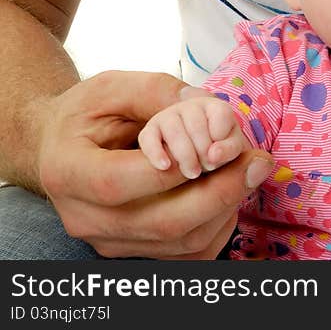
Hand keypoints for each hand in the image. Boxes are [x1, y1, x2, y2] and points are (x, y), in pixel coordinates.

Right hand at [37, 70, 273, 258]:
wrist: (61, 147)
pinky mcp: (132, 252)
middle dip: (220, 193)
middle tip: (257, 162)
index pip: (119, 184)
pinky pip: (187, 254)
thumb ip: (155, 91)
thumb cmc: (87, 113)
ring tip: (248, 172)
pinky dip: (218, 226)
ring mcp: (109, 241)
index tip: (220, 148)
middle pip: (162, 223)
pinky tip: (230, 193)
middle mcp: (84, 217)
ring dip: (225, 209)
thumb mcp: (112, 87)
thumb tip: (202, 100)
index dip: (173, 171)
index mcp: (68, 172)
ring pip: (180, 244)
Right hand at [139, 97, 248, 178]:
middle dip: (203, 151)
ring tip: (193, 173)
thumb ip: (229, 149)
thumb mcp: (232, 146)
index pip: (220, 116)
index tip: (219, 157)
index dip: (221, 140)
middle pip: (196, 126)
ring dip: (185, 156)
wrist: (195, 149)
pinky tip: (165, 167)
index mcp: (215, 106)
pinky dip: (156, 153)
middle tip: (207, 168)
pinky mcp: (150, 129)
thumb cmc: (218, 145)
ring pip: (174, 132)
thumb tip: (213, 155)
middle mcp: (191, 105)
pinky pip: (149, 139)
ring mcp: (168, 115)